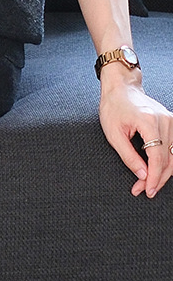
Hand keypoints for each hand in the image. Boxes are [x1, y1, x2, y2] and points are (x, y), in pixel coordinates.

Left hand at [99, 74, 172, 196]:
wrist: (121, 89)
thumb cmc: (113, 108)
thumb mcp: (113, 134)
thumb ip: (128, 156)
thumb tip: (142, 176)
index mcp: (149, 122)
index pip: (157, 157)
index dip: (153, 177)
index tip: (146, 190)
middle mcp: (165, 120)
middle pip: (169, 158)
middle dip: (157, 178)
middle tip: (144, 191)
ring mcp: (170, 120)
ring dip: (163, 173)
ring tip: (148, 185)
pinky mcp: (171, 122)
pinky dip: (166, 162)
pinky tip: (156, 171)